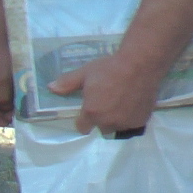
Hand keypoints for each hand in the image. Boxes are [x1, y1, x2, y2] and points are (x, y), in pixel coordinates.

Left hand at [46, 52, 160, 134]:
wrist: (139, 65)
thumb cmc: (109, 68)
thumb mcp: (85, 73)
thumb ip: (67, 83)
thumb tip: (51, 88)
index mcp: (92, 112)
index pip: (82, 128)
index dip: (83, 120)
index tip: (87, 110)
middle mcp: (108, 122)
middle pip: (101, 128)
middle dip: (101, 119)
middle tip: (105, 103)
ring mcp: (125, 123)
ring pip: (117, 127)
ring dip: (116, 120)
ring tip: (119, 103)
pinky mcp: (141, 121)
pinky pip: (131, 124)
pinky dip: (130, 118)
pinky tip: (131, 103)